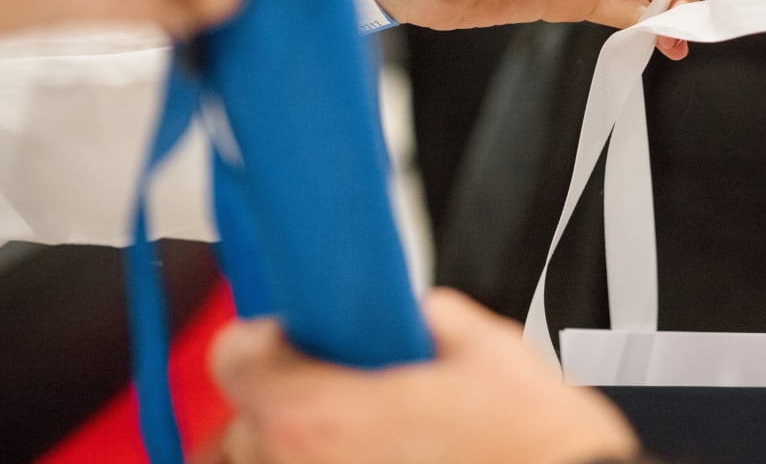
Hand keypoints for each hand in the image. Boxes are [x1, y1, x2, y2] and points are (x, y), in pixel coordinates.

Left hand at [211, 287, 639, 463]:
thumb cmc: (532, 450)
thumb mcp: (489, 350)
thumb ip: (434, 318)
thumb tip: (421, 316)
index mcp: (319, 414)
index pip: (234, 356)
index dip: (265, 338)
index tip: (291, 338)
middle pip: (242, 422)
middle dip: (285, 400)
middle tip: (337, 390)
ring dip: (293, 448)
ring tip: (353, 439)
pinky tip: (374, 459)